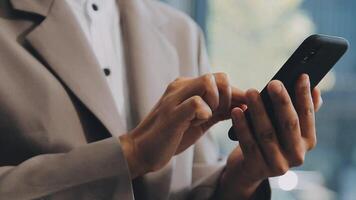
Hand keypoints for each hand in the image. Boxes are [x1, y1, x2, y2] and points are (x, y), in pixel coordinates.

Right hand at [119, 73, 244, 178]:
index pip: (220, 80)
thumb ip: (218, 111)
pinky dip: (205, 112)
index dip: (237, 94)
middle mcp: (181, 87)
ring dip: (217, 102)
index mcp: (187, 87)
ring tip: (208, 118)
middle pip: (218, 77)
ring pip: (208, 82)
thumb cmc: (171, 136)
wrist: (141, 150)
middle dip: (230, 97)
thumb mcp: (199, 120)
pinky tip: (199, 122)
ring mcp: (175, 98)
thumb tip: (243, 106)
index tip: (244, 109)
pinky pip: (196, 102)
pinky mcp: (172, 114)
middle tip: (222, 115)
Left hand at [217, 74, 322, 199]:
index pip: (308, 115)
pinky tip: (236, 111)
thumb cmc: (269, 140)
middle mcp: (297, 155)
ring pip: (267, 133)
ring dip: (258, 111)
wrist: (248, 169)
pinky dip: (242, 126)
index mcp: (307, 142)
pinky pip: (248, 143)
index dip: (305, 96)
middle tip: (274, 83)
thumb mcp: (285, 128)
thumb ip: (300, 110)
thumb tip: (314, 88)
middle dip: (282, 102)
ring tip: (250, 92)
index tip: (302, 76)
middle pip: (289, 124)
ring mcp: (277, 164)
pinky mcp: (257, 168)